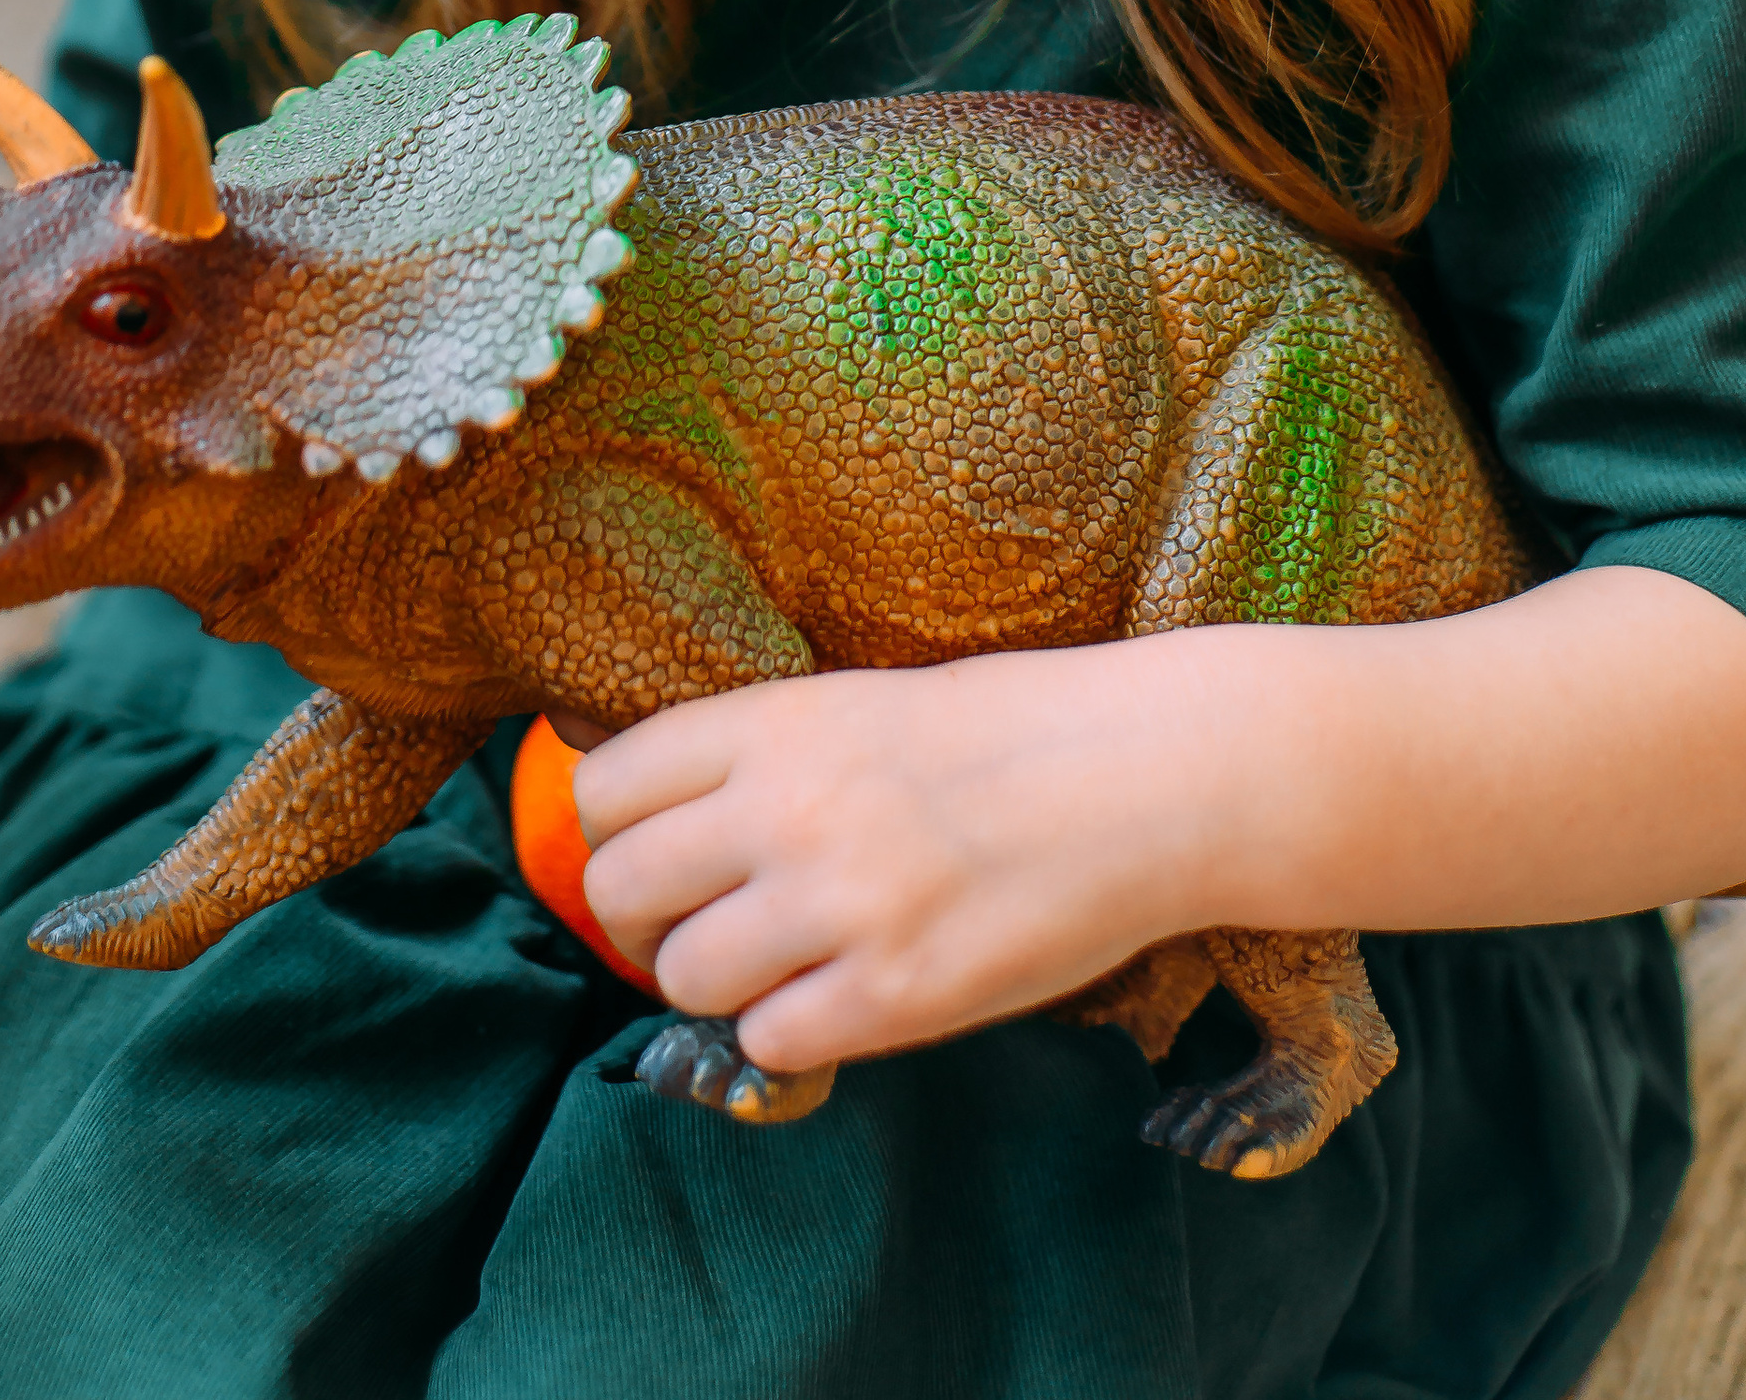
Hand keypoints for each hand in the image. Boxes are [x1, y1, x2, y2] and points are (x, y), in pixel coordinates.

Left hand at [570, 639, 1229, 1077]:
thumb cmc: (1006, 730)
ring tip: (772, 967)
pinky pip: (770, 1043)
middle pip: (620, 890)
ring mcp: (841, 905)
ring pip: (684, 977)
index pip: (605, 789)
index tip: (650, 853)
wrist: (1140, 775)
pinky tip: (835, 999)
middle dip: (640, 920)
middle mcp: (788, 810)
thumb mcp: (856, 702)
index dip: (612, 833)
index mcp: (773, 724)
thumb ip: (756, 754)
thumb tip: (653, 812)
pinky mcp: (897, 995)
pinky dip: (787, 1034)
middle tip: (696, 925)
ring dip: (714, 984)